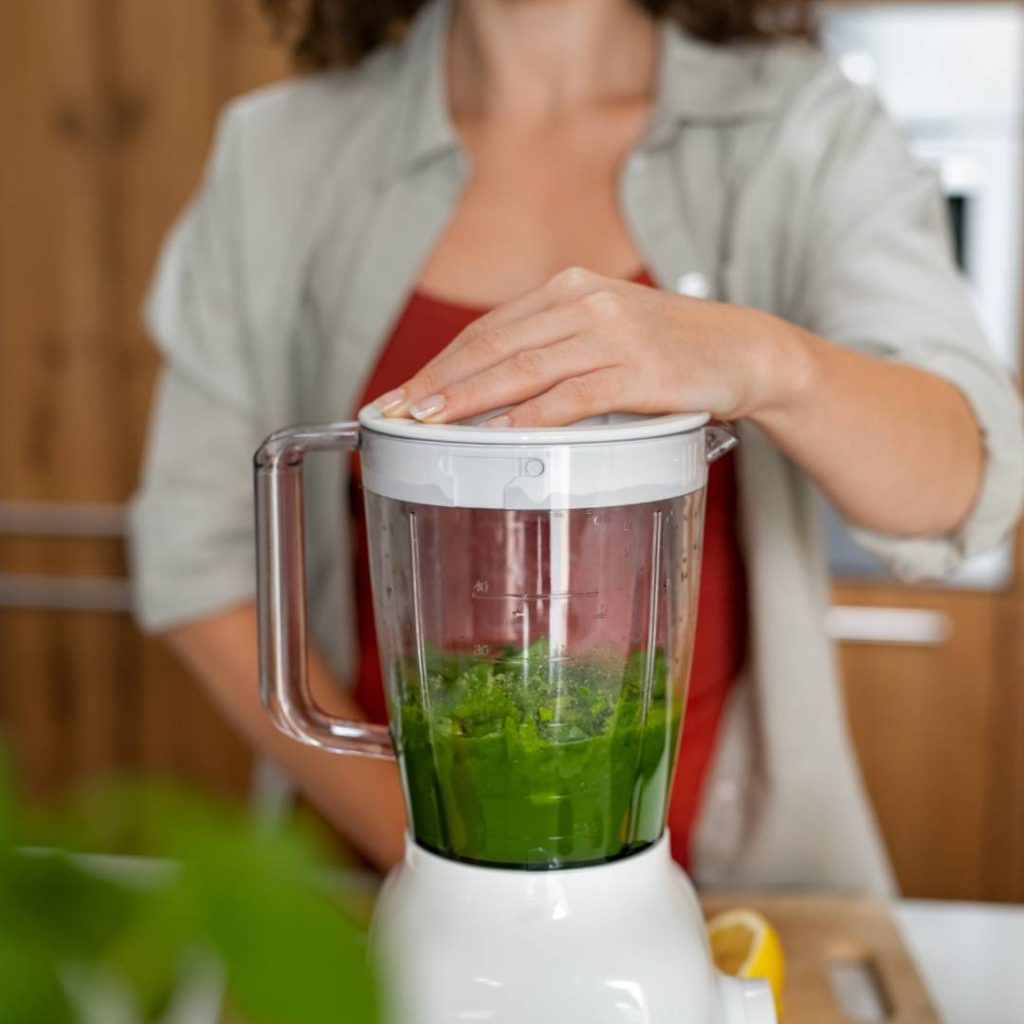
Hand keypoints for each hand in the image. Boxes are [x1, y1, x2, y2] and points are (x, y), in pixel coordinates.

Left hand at [376, 267, 800, 427]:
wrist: (746, 349)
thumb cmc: (669, 351)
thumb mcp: (604, 335)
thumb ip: (553, 355)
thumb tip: (490, 402)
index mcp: (569, 291)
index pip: (487, 330)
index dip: (438, 365)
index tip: (399, 397)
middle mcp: (585, 303)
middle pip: (493, 346)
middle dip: (438, 383)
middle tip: (395, 413)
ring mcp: (613, 335)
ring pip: (524, 368)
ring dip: (470, 398)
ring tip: (428, 423)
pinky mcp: (640, 372)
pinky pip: (574, 396)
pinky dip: (533, 417)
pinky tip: (502, 433)